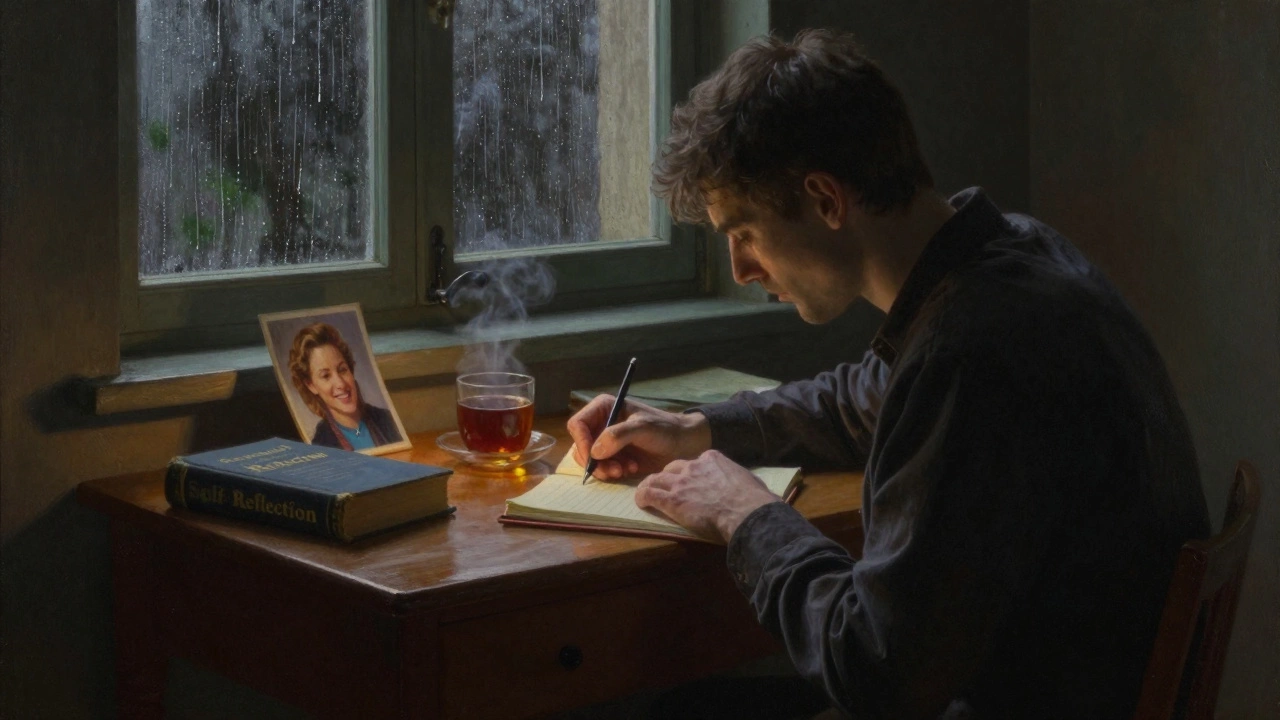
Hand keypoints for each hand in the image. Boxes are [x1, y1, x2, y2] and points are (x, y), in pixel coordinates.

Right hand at [566, 395, 711, 478]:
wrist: (683, 444)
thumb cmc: (665, 429)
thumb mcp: (643, 428)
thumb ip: (619, 435)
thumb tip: (595, 451)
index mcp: (604, 408)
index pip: (578, 424)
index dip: (582, 442)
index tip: (595, 458)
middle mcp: (601, 423)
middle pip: (581, 445)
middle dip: (595, 461)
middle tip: (615, 470)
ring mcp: (606, 441)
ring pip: (590, 460)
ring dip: (605, 469)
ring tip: (626, 469)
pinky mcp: (613, 456)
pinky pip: (601, 468)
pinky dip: (612, 472)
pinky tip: (631, 469)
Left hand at [635, 450, 780, 543]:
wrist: (746, 512)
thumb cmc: (754, 500)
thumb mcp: (749, 481)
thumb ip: (739, 480)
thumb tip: (750, 489)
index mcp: (713, 459)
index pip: (695, 462)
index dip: (691, 472)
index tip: (692, 481)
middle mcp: (694, 466)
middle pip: (673, 468)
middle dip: (669, 477)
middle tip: (668, 488)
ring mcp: (681, 482)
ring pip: (656, 478)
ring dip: (651, 485)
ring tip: (647, 492)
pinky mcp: (672, 500)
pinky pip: (649, 494)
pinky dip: (642, 496)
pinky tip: (641, 502)